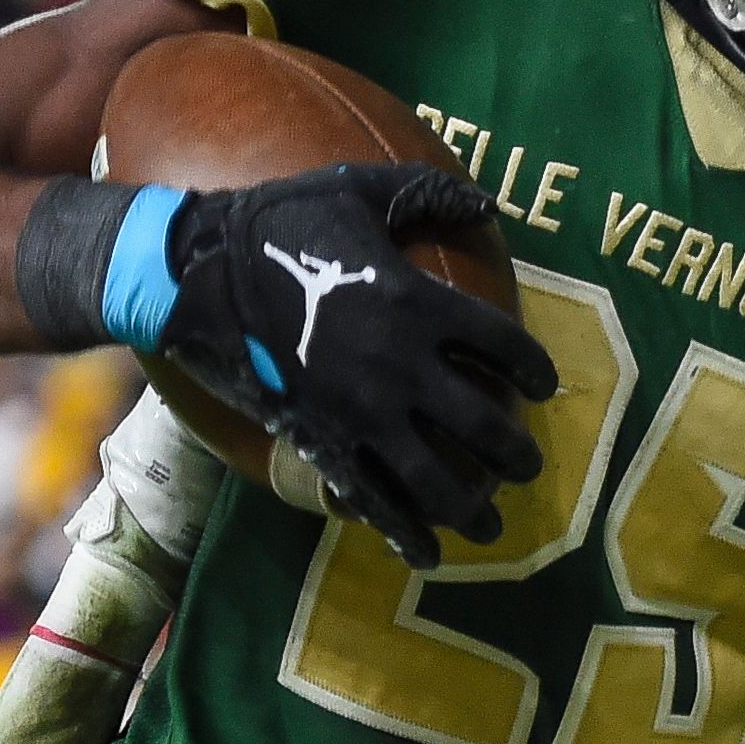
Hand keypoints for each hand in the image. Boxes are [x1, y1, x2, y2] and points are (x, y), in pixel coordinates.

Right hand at [153, 167, 555, 567]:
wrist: (199, 271)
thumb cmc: (282, 221)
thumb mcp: (358, 189)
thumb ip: (428, 193)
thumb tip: (488, 201)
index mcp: (417, 302)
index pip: (504, 346)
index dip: (535, 369)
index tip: (544, 384)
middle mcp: (399, 365)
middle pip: (483, 425)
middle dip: (515, 454)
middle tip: (527, 466)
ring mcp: (360, 411)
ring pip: (436, 479)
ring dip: (472, 508)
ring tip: (492, 523)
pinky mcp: (320, 440)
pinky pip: (372, 498)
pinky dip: (403, 533)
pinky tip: (428, 554)